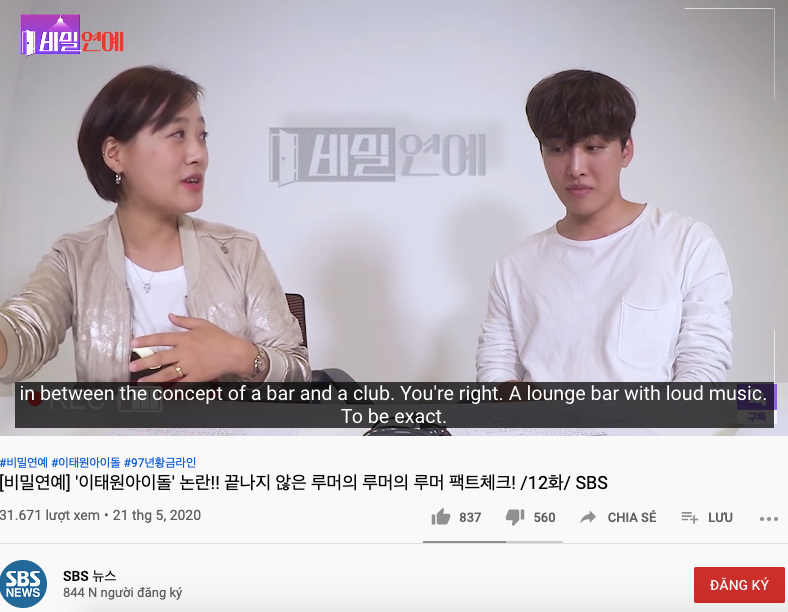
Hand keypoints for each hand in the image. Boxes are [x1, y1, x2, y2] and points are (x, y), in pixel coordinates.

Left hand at [129, 314, 260, 382]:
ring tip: (141, 382)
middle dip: (144, 363)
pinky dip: (173, 390)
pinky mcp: (197, 377)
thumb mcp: (202, 324)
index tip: (134, 343)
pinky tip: (163, 393)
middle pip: (160, 358)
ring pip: (167, 373)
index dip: (146, 340)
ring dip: (152, 378)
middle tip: (131, 367)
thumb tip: (170, 316)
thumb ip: (184, 321)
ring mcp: (190, 365)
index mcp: (185, 338)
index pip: (161, 338)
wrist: (235, 353)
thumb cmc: (220, 337)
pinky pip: (182, 384)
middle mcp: (185, 352)